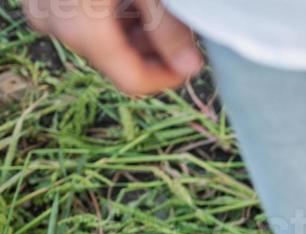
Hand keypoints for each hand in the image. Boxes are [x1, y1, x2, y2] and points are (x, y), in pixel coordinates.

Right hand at [24, 0, 202, 96]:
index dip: (168, 79)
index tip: (192, 65)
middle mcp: (55, 24)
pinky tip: (130, 1)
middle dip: (154, 53)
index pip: (133, 81)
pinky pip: (78, 21)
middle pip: (117, 61)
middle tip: (180, 29)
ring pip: (99, 42)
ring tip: (157, 8)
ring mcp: (41, 10)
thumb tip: (191, 68)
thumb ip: (169, 30)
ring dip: (134, 35)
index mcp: (83, 28)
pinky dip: (109, 18)